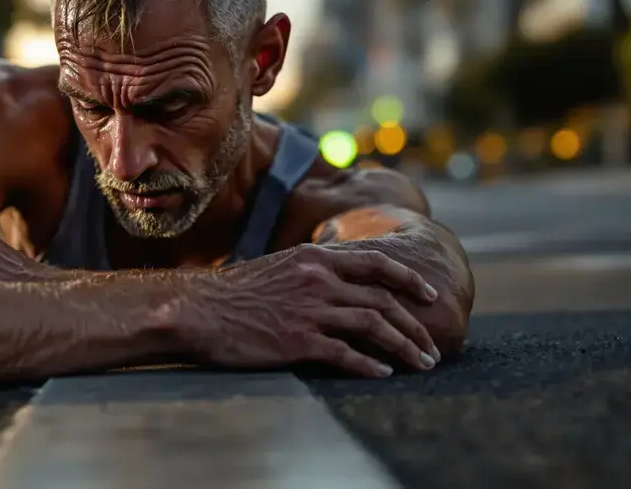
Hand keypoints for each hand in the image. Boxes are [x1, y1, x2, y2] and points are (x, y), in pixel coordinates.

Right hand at [186, 244, 440, 377]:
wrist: (198, 309)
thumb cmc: (234, 291)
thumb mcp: (280, 265)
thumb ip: (313, 270)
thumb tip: (341, 277)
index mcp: (315, 258)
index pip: (377, 263)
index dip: (409, 280)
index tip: (430, 296)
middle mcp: (318, 280)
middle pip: (383, 301)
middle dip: (415, 326)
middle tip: (431, 347)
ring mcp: (310, 311)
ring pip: (374, 327)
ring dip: (405, 347)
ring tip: (422, 364)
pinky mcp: (298, 341)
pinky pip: (347, 355)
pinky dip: (371, 365)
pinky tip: (384, 373)